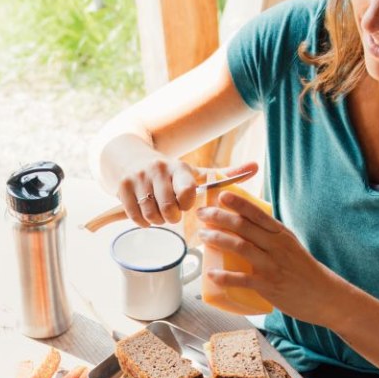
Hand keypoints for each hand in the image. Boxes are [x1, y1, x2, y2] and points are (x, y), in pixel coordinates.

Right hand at [104, 147, 258, 226]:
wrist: (132, 156)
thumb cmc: (171, 172)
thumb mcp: (196, 172)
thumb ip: (226, 174)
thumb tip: (257, 167)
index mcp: (180, 168)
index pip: (188, 194)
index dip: (187, 205)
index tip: (185, 202)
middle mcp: (158, 170)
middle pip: (169, 210)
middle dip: (172, 216)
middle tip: (172, 211)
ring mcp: (138, 179)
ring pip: (151, 215)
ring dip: (157, 220)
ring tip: (159, 211)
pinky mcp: (121, 188)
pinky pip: (135, 217)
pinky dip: (142, 221)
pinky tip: (146, 214)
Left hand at [195, 189, 344, 321]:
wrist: (324, 296)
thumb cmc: (303, 271)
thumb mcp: (290, 246)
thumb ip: (271, 236)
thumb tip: (246, 225)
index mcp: (281, 234)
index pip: (257, 214)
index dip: (238, 203)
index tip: (220, 195)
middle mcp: (277, 246)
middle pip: (243, 226)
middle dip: (219, 217)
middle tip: (201, 214)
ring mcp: (272, 266)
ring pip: (240, 247)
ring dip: (217, 240)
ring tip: (202, 237)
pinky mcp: (268, 286)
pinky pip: (242, 280)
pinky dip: (225, 277)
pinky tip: (211, 274)